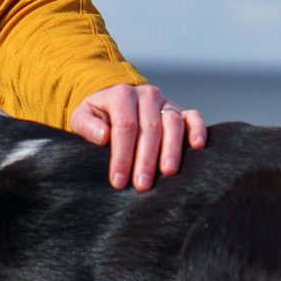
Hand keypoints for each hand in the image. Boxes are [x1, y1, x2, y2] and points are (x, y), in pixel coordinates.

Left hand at [69, 82, 206, 190]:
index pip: (124, 127)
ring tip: (168, 172)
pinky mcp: (180, 110)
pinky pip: (193, 116)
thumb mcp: (82, 117)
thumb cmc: (97, 116)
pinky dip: (198, 129)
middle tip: (142, 185)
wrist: (114, 101)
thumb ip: (87, 125)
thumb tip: (103, 136)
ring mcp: (165, 102)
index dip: (122, 155)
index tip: (119, 180)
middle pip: (149, 128)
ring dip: (171, 149)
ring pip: (172, 123)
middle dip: (145, 159)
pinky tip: (198, 146)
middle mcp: (146, 95)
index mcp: (121, 95)